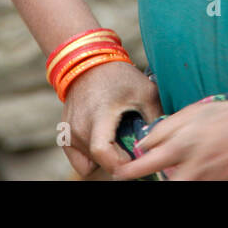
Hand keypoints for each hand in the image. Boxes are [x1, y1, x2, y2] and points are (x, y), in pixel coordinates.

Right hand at [60, 60, 161, 177]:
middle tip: (132, 145)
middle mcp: (79, 127)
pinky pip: (80, 162)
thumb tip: (163, 144)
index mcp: (98, 116)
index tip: (134, 160)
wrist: (88, 63)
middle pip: (100, 161)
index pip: (102, 153)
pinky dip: (92, 159)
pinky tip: (105, 142)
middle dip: (118, 161)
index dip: (120, 164)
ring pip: (91, 163)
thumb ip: (155, 118)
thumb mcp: (145, 92)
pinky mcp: (64, 135)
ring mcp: (69, 133)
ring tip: (118, 138)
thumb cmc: (119, 76)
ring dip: (106, 159)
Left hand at [111, 100, 227, 180]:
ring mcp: (204, 179)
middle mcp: (190, 164)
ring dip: (171, 179)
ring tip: (173, 171)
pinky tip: (191, 173)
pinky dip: (188, 180)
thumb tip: (144, 144)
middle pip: (154, 180)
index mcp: (182, 141)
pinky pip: (194, 186)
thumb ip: (168, 127)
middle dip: (138, 178)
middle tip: (127, 177)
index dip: (131, 167)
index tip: (124, 169)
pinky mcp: (217, 187)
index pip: (145, 159)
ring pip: (176, 185)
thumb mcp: (198, 112)